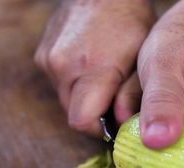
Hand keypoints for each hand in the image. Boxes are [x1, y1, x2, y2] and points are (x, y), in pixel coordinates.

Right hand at [34, 0, 154, 135]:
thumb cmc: (130, 22)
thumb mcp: (142, 60)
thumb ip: (131, 96)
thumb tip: (120, 125)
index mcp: (93, 68)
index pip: (82, 122)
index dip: (99, 129)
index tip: (113, 122)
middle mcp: (63, 67)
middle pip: (72, 114)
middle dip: (92, 114)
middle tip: (110, 101)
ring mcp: (48, 60)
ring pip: (64, 100)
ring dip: (81, 99)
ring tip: (100, 80)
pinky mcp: (41, 56)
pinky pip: (57, 84)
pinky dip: (72, 84)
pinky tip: (87, 68)